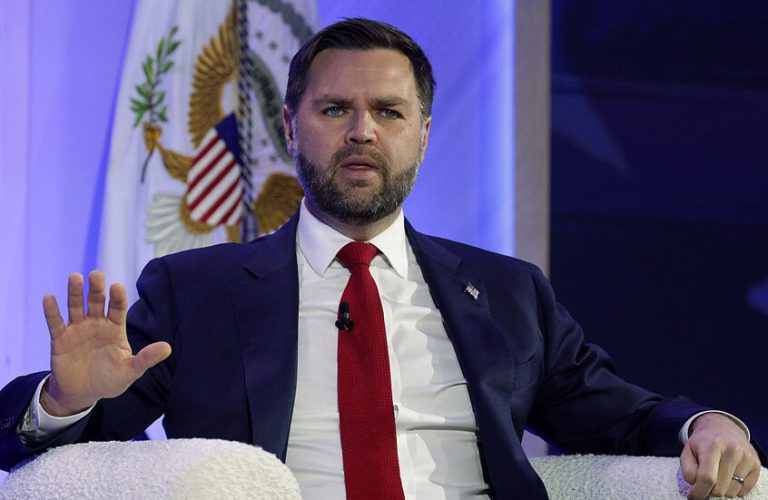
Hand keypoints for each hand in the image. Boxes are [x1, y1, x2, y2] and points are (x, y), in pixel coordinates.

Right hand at [41, 271, 171, 415]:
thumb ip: (146, 359)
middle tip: (95, 274)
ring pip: (76, 307)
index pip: (117, 308)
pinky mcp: (60, 339)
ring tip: (75, 277)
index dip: (117, 297)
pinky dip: (52, 311)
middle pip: (96, 302)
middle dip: (96, 288)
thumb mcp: (130, 371)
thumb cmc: (110, 380)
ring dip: (74, 292)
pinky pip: (55, 323)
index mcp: (115, 328)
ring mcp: (78, 329)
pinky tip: (48, 297)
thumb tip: (168, 348)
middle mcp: (96, 324)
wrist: (83, 394)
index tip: (117, 286)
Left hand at [681, 413, 761, 498]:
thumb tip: (696, 487)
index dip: (698, 491)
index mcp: (712, 445)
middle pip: (719, 488)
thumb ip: (688, 470)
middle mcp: (733, 450)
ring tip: (717, 475)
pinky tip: (728, 476)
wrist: (723, 428)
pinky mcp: (756, 465)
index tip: (693, 496)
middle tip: (705, 480)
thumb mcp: (688, 451)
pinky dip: (733, 489)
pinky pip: (743, 491)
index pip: (706, 477)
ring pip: (731, 492)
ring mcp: (747, 458)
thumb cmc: (703, 443)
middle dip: (709, 489)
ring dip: (722, 489)